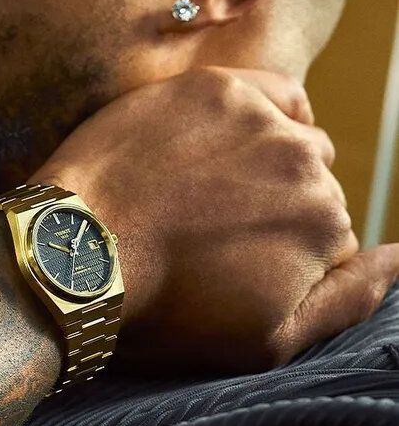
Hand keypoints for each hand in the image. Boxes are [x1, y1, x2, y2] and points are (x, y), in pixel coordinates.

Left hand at [31, 66, 398, 374]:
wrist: (75, 253)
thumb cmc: (165, 306)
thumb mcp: (268, 339)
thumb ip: (350, 297)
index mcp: (325, 224)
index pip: (332, 236)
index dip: (287, 255)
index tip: (237, 263)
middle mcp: (304, 162)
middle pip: (315, 185)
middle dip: (278, 208)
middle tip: (215, 229)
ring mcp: (256, 118)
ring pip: (294, 139)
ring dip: (269, 160)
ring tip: (207, 190)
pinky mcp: (211, 87)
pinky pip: (272, 90)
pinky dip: (268, 108)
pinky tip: (234, 134)